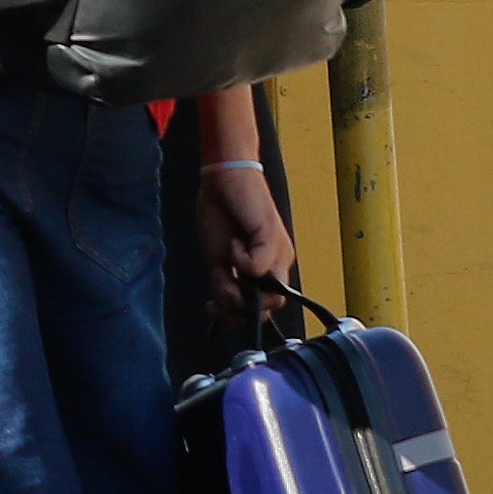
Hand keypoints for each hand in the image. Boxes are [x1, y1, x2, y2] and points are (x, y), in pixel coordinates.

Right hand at [202, 159, 295, 325]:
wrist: (223, 178)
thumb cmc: (220, 213)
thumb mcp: (219, 259)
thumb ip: (225, 283)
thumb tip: (226, 308)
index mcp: (266, 270)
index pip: (262, 308)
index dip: (238, 315)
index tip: (213, 308)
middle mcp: (278, 264)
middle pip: (268, 308)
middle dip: (237, 309)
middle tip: (215, 296)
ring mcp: (279, 253)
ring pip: (269, 297)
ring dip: (239, 290)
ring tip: (223, 270)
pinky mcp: (273, 240)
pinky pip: (258, 269)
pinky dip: (239, 261)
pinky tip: (232, 243)